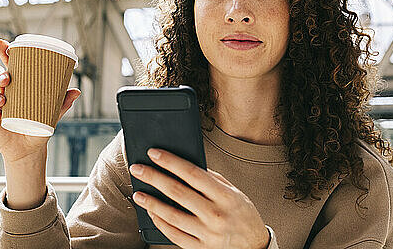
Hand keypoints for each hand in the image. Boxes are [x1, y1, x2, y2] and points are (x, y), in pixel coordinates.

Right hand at [0, 39, 80, 163]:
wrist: (30, 148)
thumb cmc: (40, 125)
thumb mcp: (53, 113)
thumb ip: (63, 102)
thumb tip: (77, 91)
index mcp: (19, 84)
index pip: (10, 64)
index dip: (4, 52)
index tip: (3, 43)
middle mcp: (5, 90)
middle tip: (7, 79)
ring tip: (3, 100)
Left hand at [129, 148, 269, 248]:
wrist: (254, 247)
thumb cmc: (243, 216)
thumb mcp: (235, 193)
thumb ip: (213, 179)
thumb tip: (188, 164)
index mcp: (225, 196)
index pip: (192, 173)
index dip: (171, 162)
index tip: (155, 154)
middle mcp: (215, 214)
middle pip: (178, 192)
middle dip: (154, 178)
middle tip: (138, 169)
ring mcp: (207, 233)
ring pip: (172, 215)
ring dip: (151, 202)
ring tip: (138, 193)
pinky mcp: (200, 248)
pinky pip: (174, 235)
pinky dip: (160, 222)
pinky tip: (152, 213)